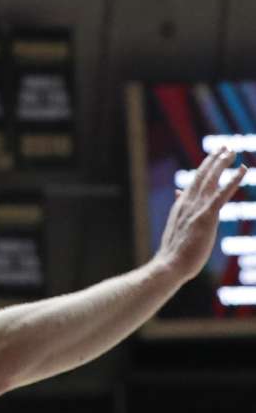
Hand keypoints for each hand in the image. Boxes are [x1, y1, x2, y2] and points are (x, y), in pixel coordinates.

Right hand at [155, 148, 247, 282]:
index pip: (195, 181)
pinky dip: (233, 181)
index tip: (214, 155)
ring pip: (211, 180)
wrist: (170, 264)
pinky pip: (222, 195)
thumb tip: (179, 191)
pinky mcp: (207, 217)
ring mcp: (197, 209)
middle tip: (225, 147)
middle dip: (214, 160)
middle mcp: (188, 203)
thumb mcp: (177, 225)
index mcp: (182, 205)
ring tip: (231, 152)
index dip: (206, 167)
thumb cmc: (175, 251)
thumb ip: (180, 206)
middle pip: (203, 176)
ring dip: (222, 164)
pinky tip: (243, 170)